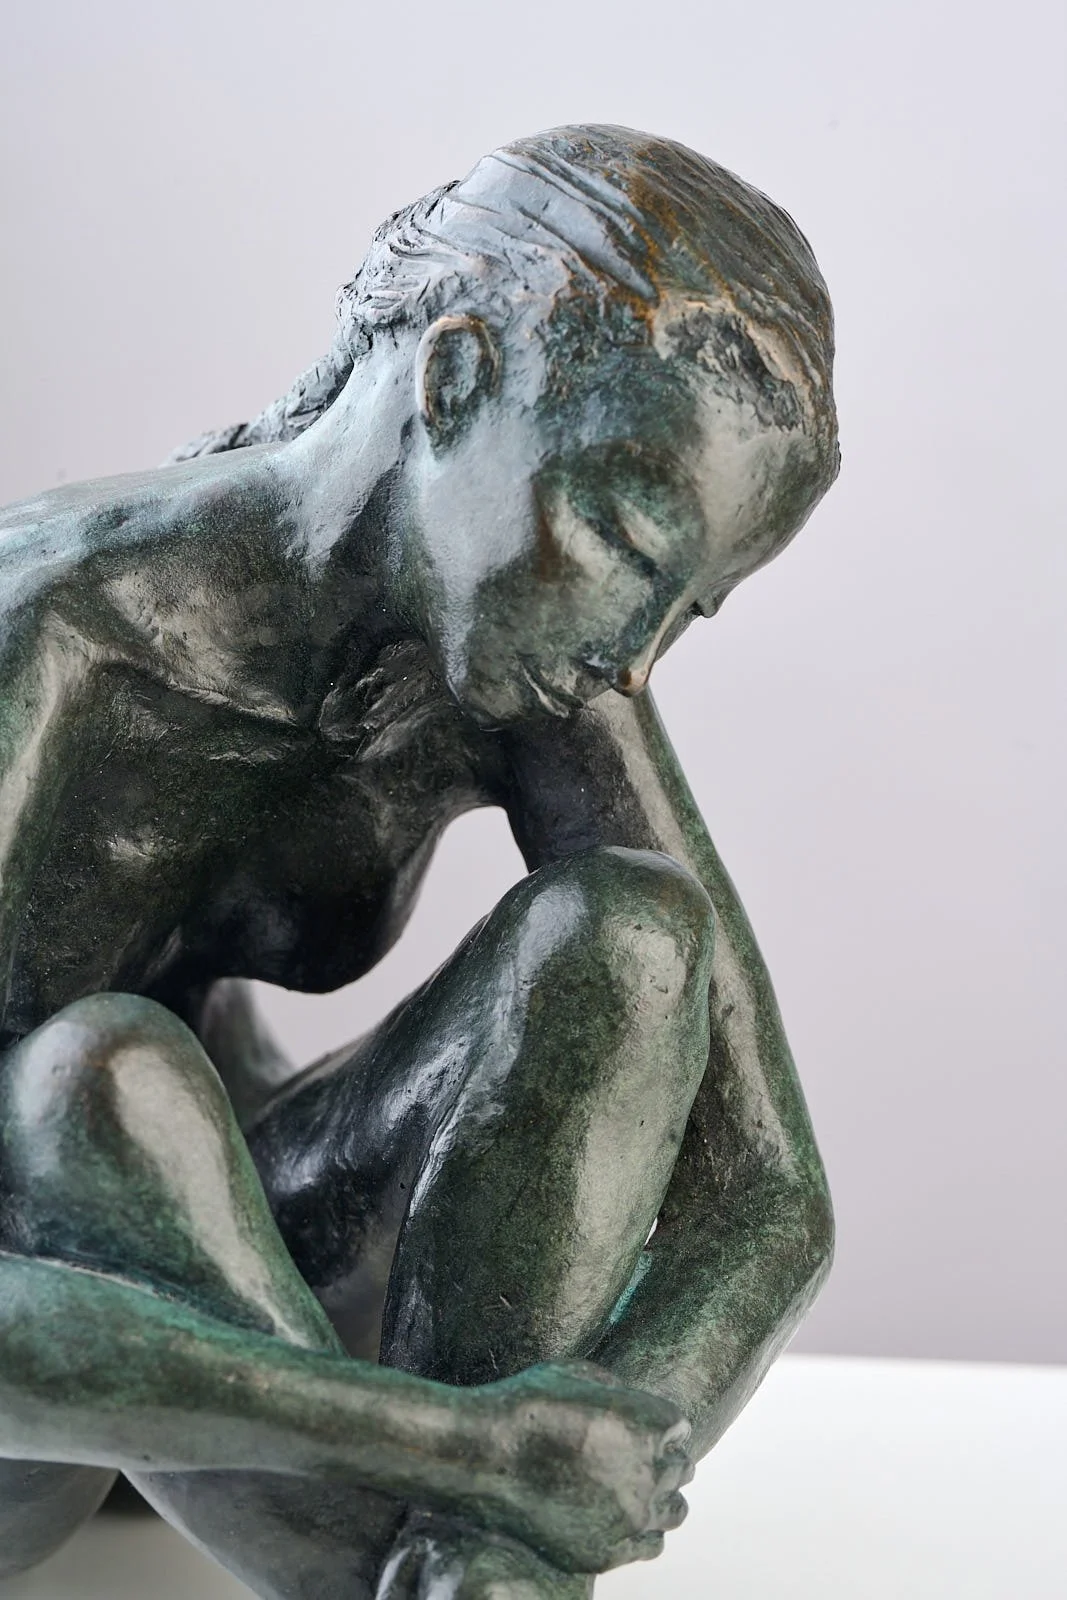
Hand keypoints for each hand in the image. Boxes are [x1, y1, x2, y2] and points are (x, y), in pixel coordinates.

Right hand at [481, 1359, 693, 1572]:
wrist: (481, 1455)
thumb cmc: (526, 1404)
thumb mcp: (578, 1374)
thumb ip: (620, 1391)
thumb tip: (636, 1405)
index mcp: (647, 1425)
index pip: (679, 1429)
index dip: (659, 1426)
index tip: (639, 1428)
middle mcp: (647, 1473)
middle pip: (681, 1469)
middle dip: (662, 1459)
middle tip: (634, 1456)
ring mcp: (628, 1517)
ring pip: (675, 1511)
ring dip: (661, 1497)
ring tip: (636, 1489)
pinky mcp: (605, 1552)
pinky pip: (650, 1545)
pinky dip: (643, 1531)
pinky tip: (624, 1518)